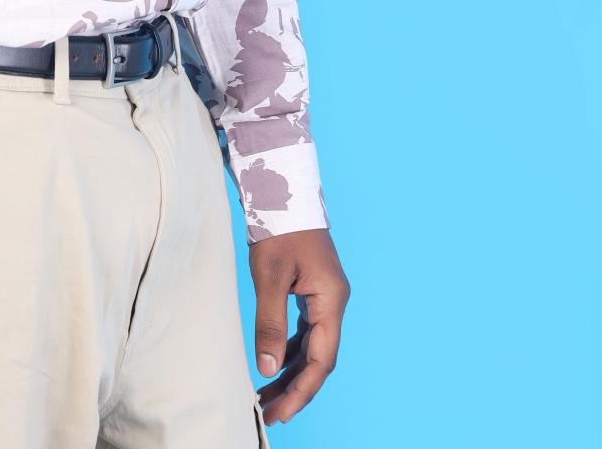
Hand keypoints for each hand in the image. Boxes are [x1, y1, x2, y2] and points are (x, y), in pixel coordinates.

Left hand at [249, 228, 350, 426]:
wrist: (283, 188)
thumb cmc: (278, 227)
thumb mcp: (269, 275)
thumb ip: (270, 323)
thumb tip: (267, 369)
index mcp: (331, 299)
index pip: (321, 359)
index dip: (301, 389)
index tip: (280, 412)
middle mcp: (334, 301)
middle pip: (320, 357)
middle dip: (296, 388)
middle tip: (270, 413)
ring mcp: (325, 295)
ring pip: (313, 346)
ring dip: (292, 371)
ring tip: (267, 395)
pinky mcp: (313, 289)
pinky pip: (306, 330)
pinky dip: (291, 349)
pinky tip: (274, 363)